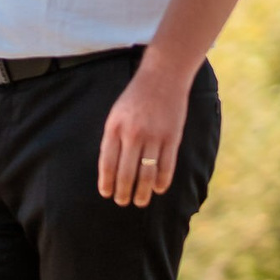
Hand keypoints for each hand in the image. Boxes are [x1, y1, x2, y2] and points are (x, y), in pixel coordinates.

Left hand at [97, 63, 191, 206]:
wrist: (162, 77)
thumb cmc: (135, 98)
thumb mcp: (116, 115)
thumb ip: (112, 139)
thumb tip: (109, 169)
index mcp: (115, 128)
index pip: (107, 163)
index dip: (106, 182)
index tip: (106, 194)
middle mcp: (133, 134)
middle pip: (126, 172)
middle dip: (123, 192)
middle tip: (122, 202)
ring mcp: (154, 136)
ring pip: (147, 173)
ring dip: (142, 192)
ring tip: (140, 202)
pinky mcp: (173, 137)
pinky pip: (167, 165)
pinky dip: (162, 181)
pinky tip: (158, 189)